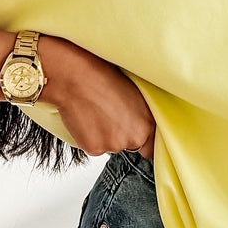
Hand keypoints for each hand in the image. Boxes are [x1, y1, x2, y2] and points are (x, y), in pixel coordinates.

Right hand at [39, 35, 154, 155]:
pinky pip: (94, 147)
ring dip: (104, 136)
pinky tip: (86, 119)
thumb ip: (142, 114)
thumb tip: (140, 123)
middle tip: (108, 114)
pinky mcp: (94, 148)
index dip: (141, 142)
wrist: (76, 77)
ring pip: (110, 146)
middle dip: (120, 135)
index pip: (151, 149)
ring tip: (95, 113)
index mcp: (148, 124)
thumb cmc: (103, 77)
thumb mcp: (135, 93)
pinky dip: (89, 137)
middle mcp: (134, 138)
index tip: (132, 134)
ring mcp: (113, 145)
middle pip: (128, 147)